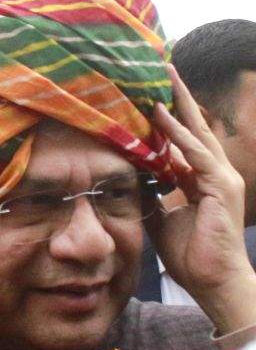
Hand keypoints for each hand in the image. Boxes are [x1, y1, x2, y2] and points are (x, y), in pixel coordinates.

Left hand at [149, 66, 255, 333]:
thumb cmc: (191, 254)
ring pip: (196, 132)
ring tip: (162, 78)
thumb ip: (150, 194)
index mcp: (201, 178)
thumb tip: (128, 177)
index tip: (148, 93)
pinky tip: (161, 115)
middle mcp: (214, 172)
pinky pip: (196, 153)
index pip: (183, 139)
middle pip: (194, 126)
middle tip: (160, 68)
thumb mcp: (161, 217)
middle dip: (177, 97)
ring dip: (177, 104)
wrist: (214, 282)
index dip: (167, 116)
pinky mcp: (220, 187)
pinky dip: (178, 134)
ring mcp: (221, 177)